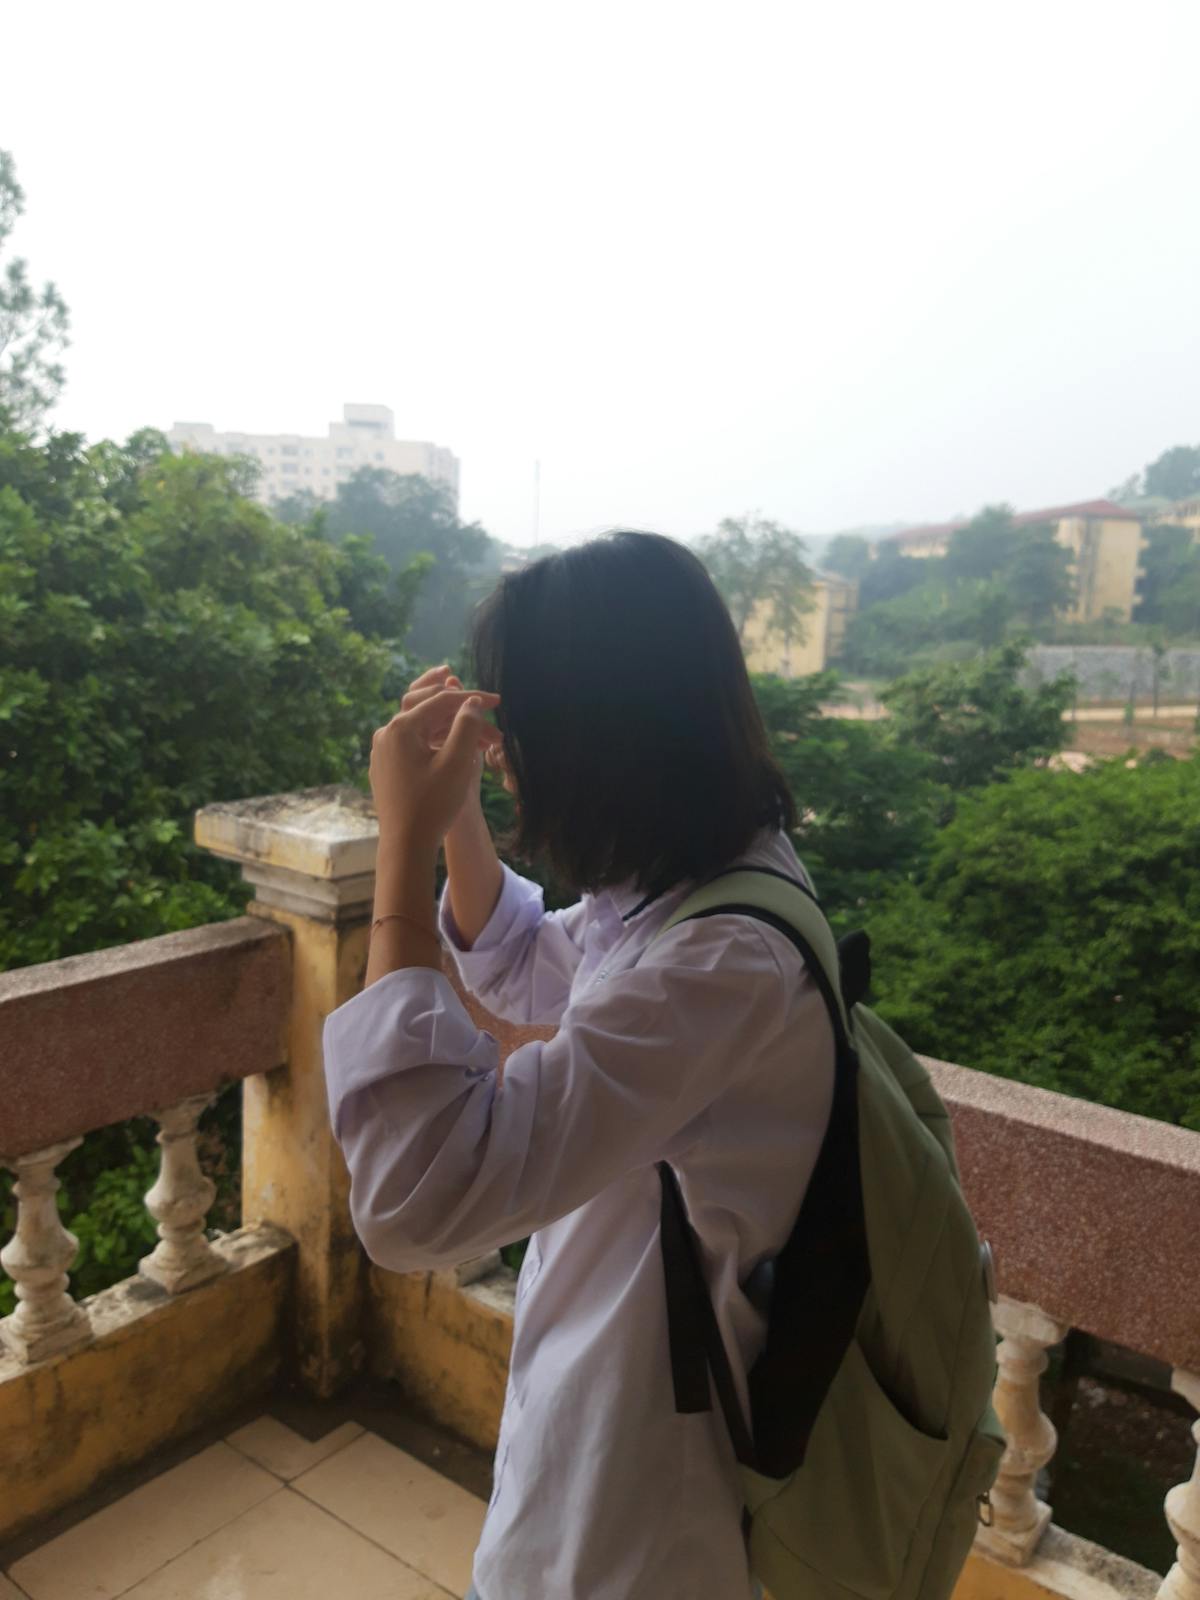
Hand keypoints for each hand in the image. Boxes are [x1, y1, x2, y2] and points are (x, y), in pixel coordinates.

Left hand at [371, 676, 501, 849]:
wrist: (406, 846)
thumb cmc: (433, 805)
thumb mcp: (457, 762)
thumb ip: (467, 726)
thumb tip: (473, 702)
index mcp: (401, 728)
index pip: (442, 700)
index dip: (473, 699)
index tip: (499, 702)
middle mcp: (386, 734)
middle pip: (430, 709)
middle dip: (463, 711)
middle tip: (491, 713)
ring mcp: (384, 751)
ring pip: (424, 728)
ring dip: (453, 729)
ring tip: (483, 740)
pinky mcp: (387, 767)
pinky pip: (415, 744)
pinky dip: (437, 742)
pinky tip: (457, 749)